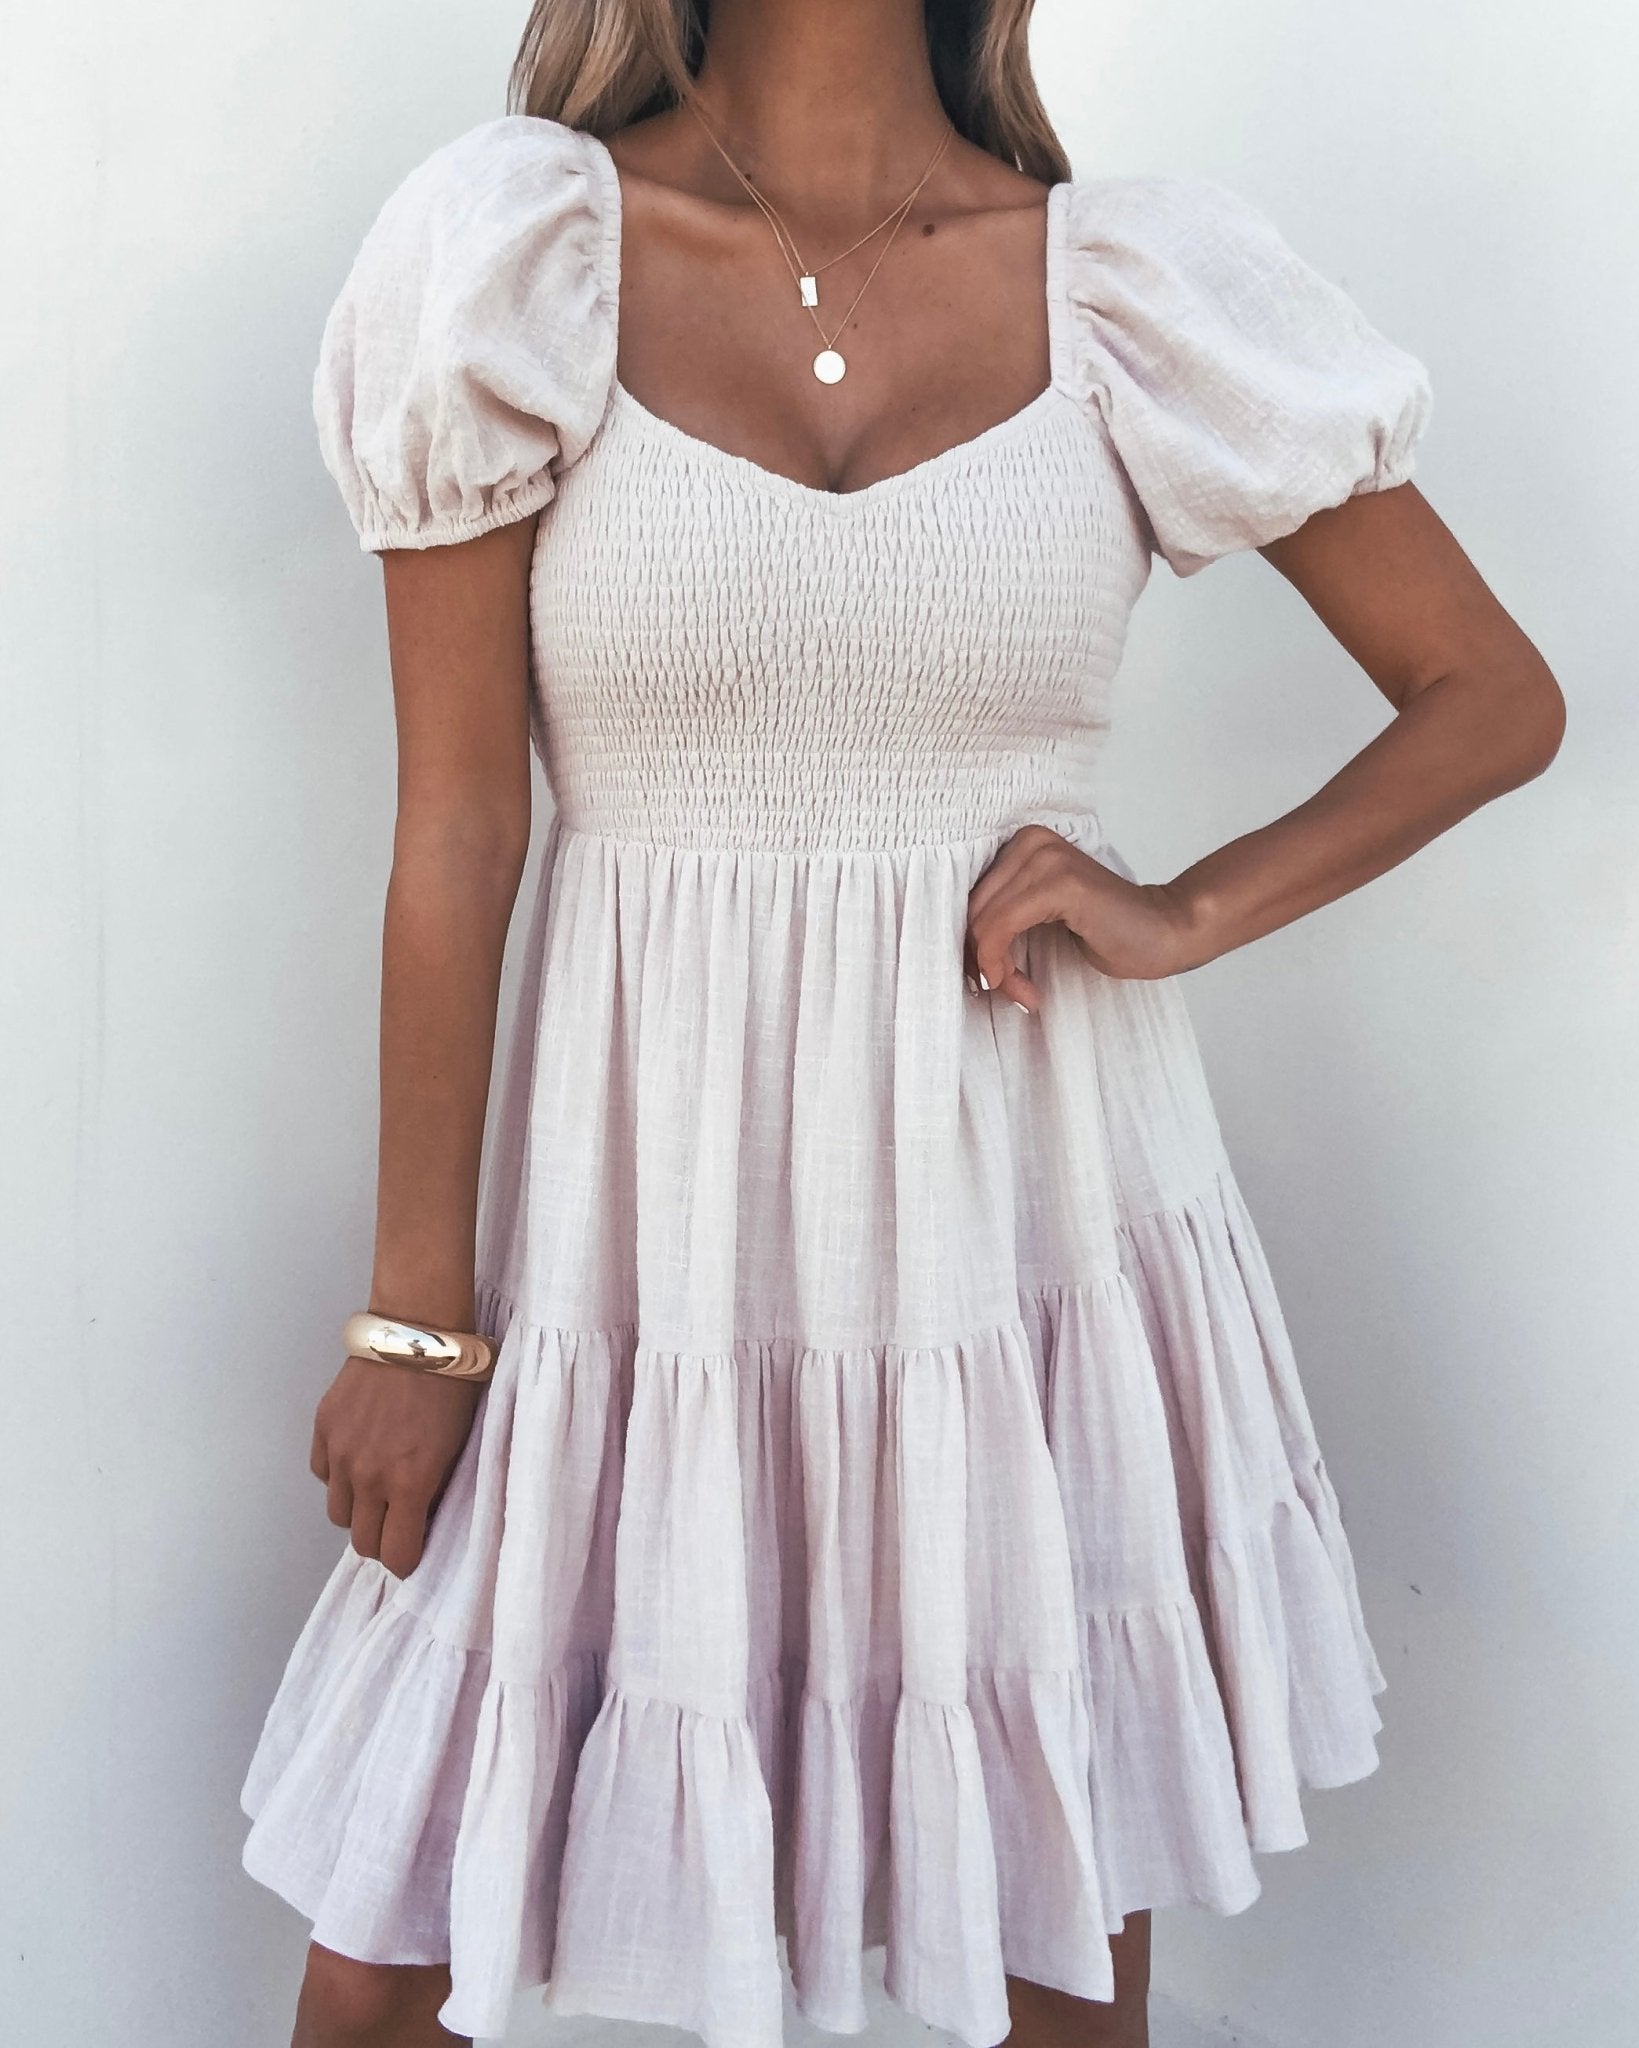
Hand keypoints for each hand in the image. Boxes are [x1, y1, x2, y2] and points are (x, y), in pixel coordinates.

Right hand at [310, 1357, 482, 1578]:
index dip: (405, 1560)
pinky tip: (359, 1456)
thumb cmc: (453, 1385)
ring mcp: (340, 1452)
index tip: (413, 1551)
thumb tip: (421, 1516)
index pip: (394, 1555)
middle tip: (398, 1522)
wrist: (419, 1332)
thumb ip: (435, 1488)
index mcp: (409, 1483)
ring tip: (378, 1487)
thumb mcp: (458, 1445)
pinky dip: (337, 1475)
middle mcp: (367, 1476)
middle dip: (382, 1539)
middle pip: (362, 1542)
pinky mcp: (323, 1427)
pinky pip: (321, 1473)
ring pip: (337, 1512)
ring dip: (358, 1509)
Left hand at [963, 824, 1209, 1010]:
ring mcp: (1045, 857)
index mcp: (1021, 844)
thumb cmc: (1105, 931)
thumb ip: (1001, 918)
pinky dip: (1003, 968)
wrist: (1165, 932)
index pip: (965, 898)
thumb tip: (952, 948)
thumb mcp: (1038, 921)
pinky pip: (1001, 929)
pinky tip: (1028, 992)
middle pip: (968, 910)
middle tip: (1005, 992)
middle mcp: (1029, 842)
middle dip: (978, 961)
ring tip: (1020, 994)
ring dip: (994, 971)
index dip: (968, 945)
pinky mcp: (1059, 882)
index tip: (987, 979)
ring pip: (980, 923)